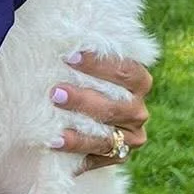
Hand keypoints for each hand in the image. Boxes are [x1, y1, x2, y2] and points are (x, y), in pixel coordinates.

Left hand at [50, 52, 151, 168]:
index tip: (70, 57)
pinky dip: (77, 152)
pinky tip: (56, 146)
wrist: (85, 115)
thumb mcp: (89, 66)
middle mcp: (138, 111)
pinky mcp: (118, 156)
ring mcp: (131, 137)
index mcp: (139, 82)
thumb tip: (63, 36)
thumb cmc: (83, 80)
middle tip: (55, 93)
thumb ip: (84, 55)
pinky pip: (99, 157)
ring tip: (54, 131)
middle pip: (116, 107)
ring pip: (107, 137)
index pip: (126, 71)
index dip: (99, 64)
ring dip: (79, 134)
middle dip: (83, 100)